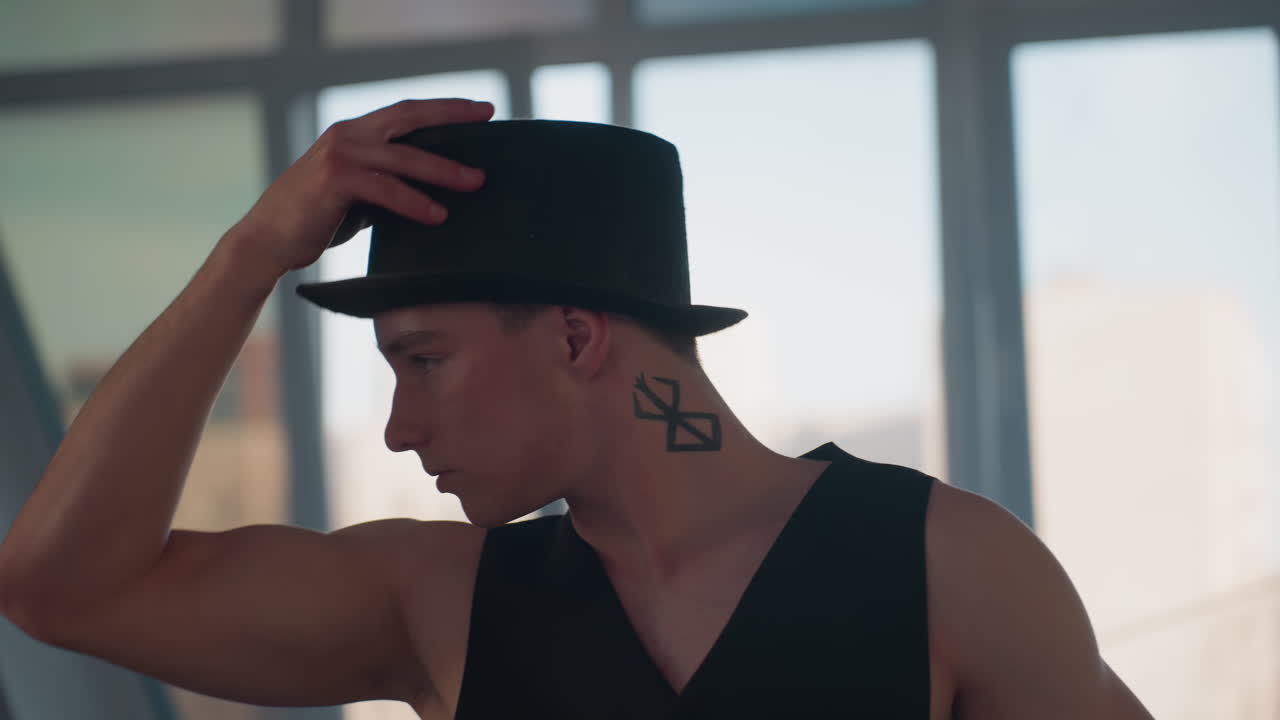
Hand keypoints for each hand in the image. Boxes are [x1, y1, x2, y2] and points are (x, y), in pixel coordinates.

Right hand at [225, 98, 493, 276]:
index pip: (407, 112)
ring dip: (444, 169)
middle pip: (410, 119)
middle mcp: (348, 135)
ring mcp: (340, 155)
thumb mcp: (357, 195)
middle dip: (453, 119)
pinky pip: (385, 189)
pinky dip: (413, 202)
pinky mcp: (335, 180)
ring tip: (476, 181)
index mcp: (354, 133)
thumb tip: (429, 193)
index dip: (445, 109)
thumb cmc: (314, 220)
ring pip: (404, 157)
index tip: (482, 111)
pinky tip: (438, 215)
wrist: (267, 241)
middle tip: (490, 121)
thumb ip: (386, 184)